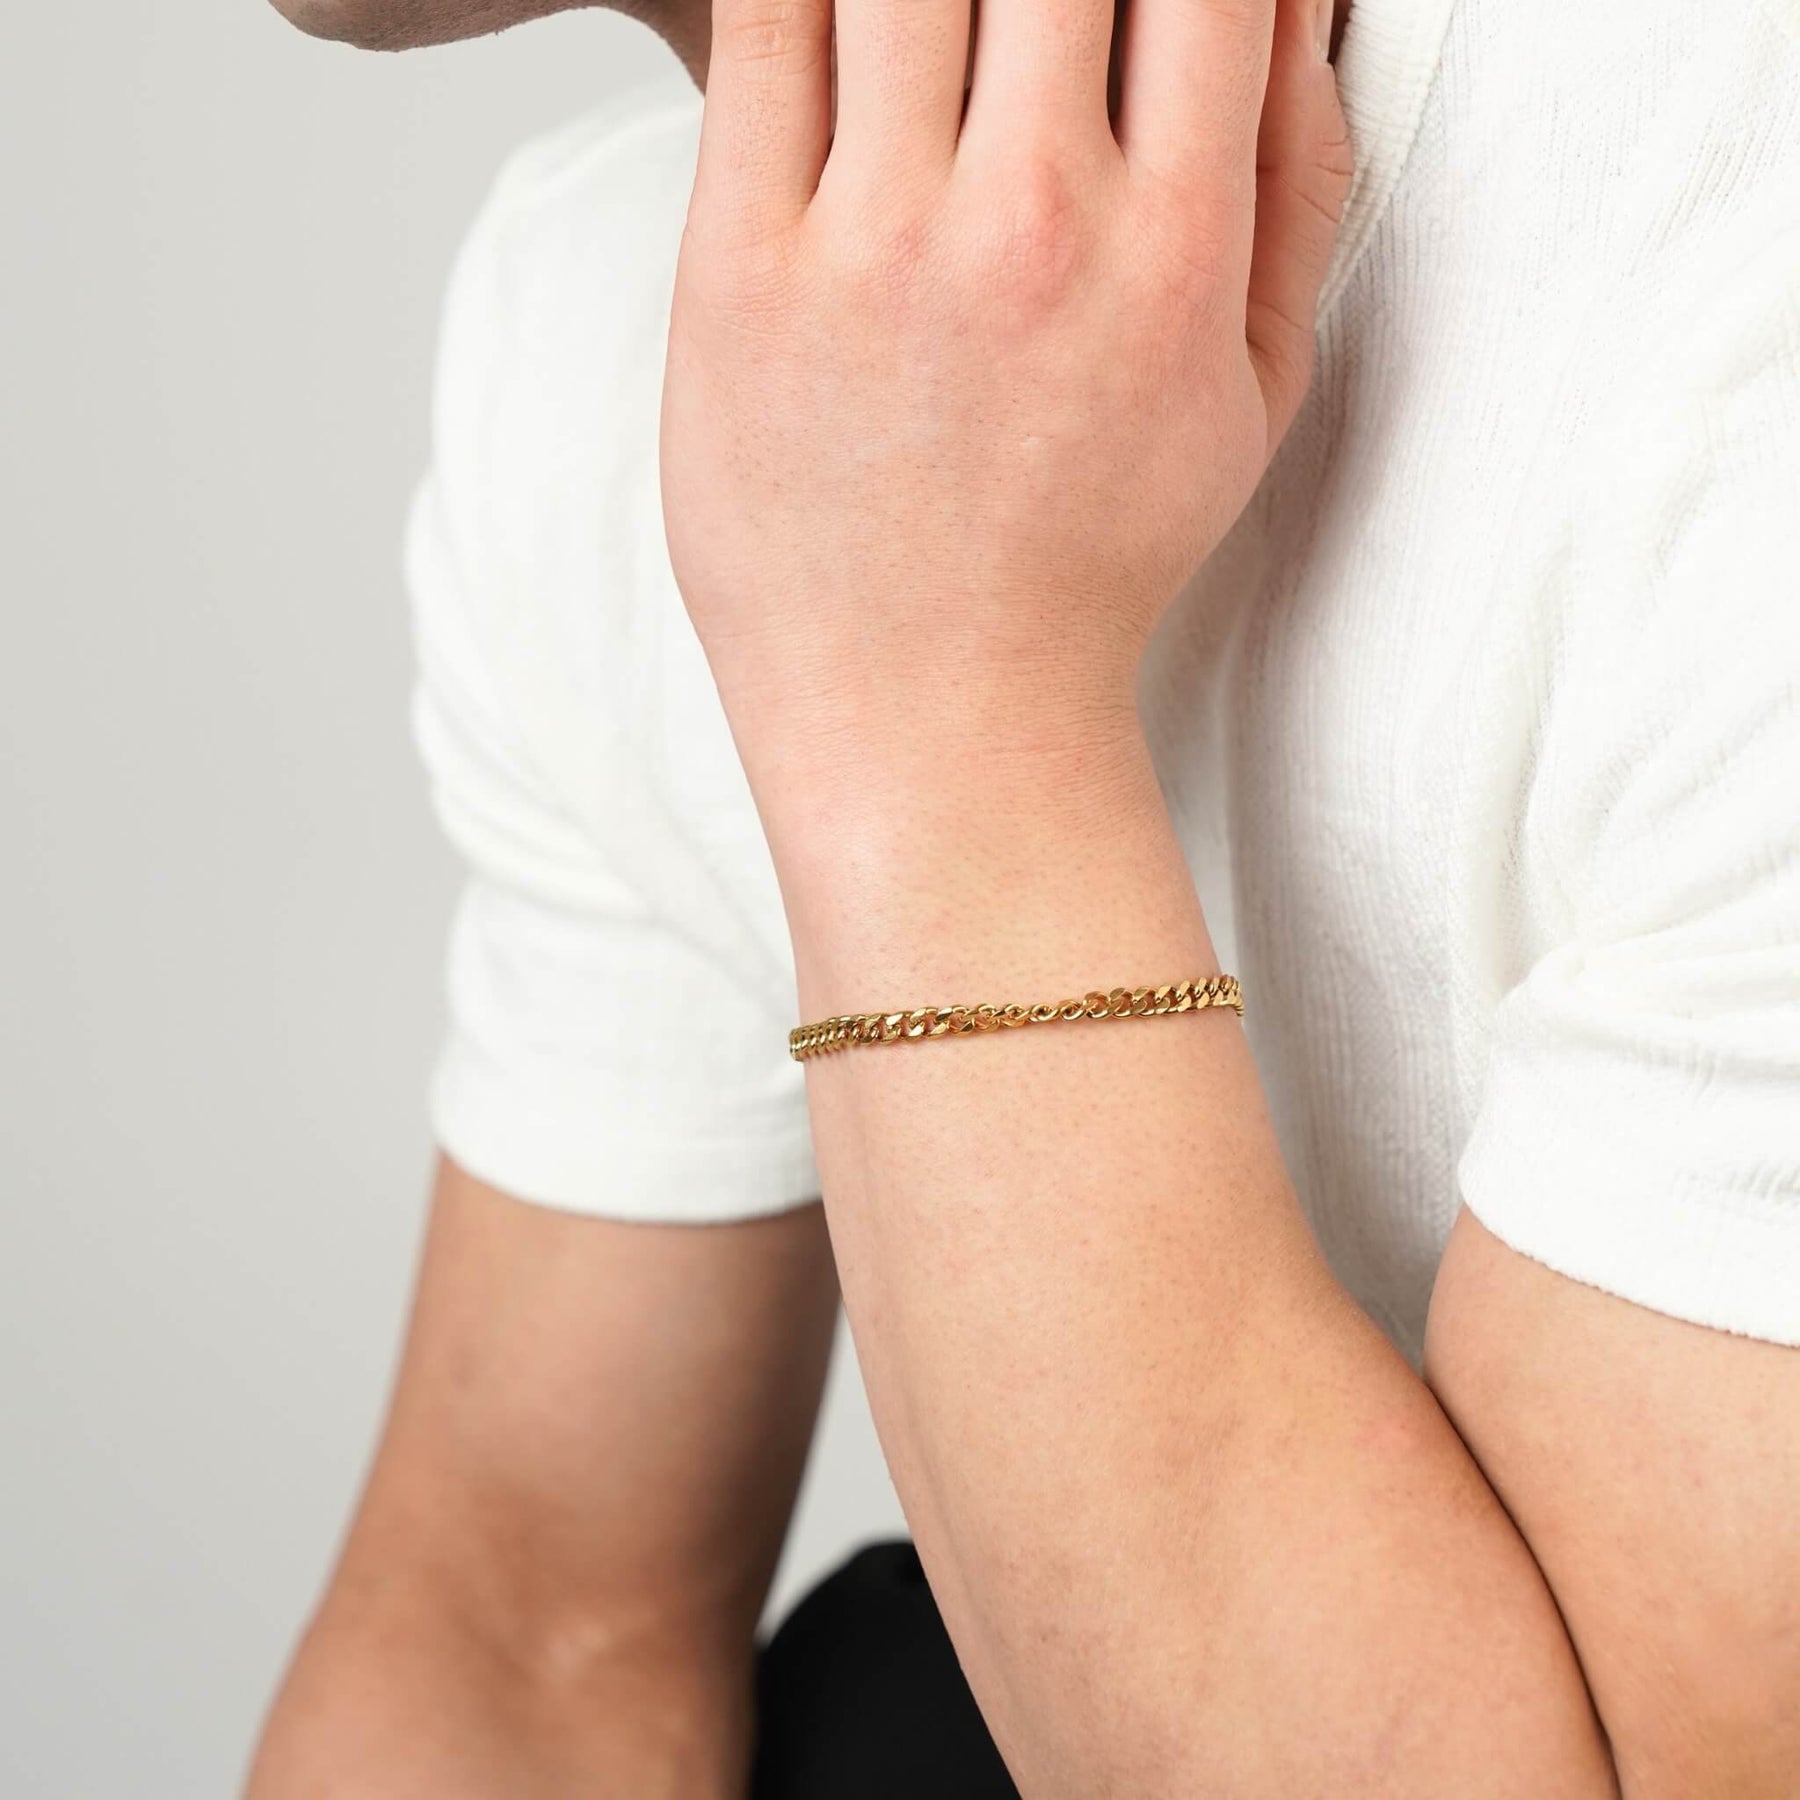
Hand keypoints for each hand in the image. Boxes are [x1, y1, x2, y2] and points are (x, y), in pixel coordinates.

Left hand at [661, 0, 1350, 824]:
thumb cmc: (1089, 560)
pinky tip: (836, 23)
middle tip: (1025, 37)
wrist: (934, 711)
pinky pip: (760, 31)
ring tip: (936, 45)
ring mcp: (873, 244)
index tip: (1137, 6)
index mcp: (1173, 249)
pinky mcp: (738, 270)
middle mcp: (1030, 224)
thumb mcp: (1253, 398)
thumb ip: (1297, 185)